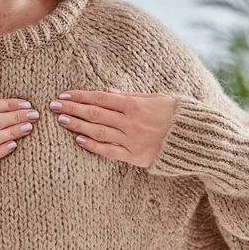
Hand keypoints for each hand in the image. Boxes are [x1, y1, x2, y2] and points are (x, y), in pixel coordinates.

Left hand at [48, 87, 176, 167]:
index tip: (65, 94)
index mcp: (135, 105)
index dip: (81, 96)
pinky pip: (109, 151)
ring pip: (99, 132)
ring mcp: (131, 140)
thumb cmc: (177, 115)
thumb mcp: (157, 98)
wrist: (194, 140)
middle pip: (95, 114)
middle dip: (73, 109)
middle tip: (54, 106)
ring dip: (78, 126)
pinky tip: (78, 141)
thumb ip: (131, 96)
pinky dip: (93, 146)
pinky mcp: (134, 157)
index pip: (101, 98)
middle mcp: (130, 122)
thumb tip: (109, 92)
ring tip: (62, 121)